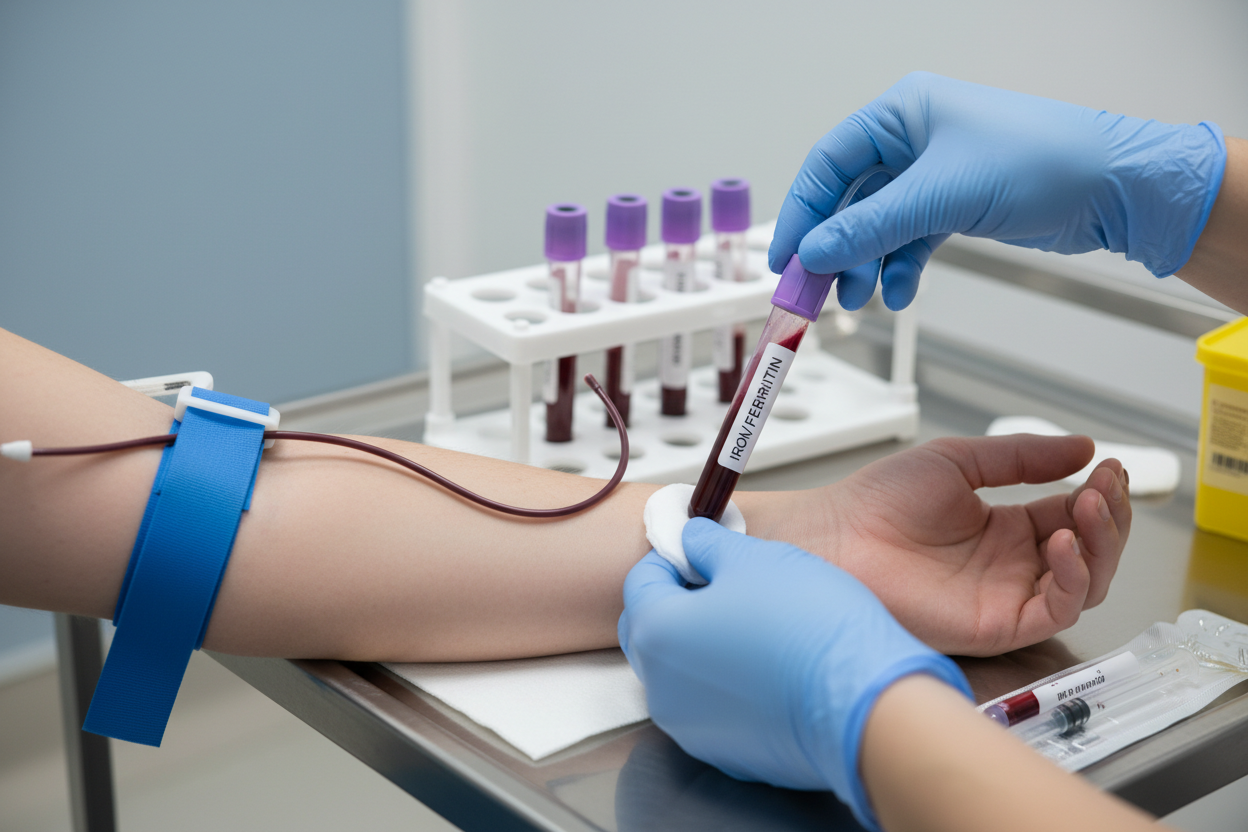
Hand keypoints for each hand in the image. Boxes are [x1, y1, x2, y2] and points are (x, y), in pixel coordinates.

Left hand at [619, 519, 969, 829]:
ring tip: (755, 625)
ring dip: (703, 647)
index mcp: (658, 634)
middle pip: (653, 633)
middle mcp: (663, 690)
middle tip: (724, 583)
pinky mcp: (729, 756)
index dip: (670, 559)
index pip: (640, 582)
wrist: (866, 706)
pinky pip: (715, 710)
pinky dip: (730, 686)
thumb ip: (709, 545)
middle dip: (679, 603)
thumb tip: (694, 540)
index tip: (700, 550)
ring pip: (682, 676)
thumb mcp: (755, 557)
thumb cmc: (810, 627)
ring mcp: (693, 729)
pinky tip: (772, 668)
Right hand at [768, 72, 1225, 309]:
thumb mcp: (941, 196)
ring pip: (877, 225)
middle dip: (832, 247)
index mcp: (904, 112)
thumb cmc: (1045, 161)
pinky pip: (908, 240)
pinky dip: (899, 268)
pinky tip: (900, 292)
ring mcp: (935, 174)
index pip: (829, 162)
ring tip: (859, 298)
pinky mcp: (956, 205)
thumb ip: (870, 227)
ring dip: (864, 264)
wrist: (1116, 188)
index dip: (802, 212)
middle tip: (811, 290)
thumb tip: (814, 253)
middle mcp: (915, 138)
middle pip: (849, 198)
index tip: (785, 258)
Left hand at [778, 434, 1130, 656]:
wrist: (835, 537)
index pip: (1072, 516)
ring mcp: (1007, 597)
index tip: (1108, 465)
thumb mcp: (957, 461)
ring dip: (1100, 545)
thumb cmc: (877, 501)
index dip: (1098, 494)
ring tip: (1088, 504)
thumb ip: (1020, 456)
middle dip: (1108, 518)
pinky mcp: (997, 624)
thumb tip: (1083, 445)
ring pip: (1085, 584)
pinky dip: (1072, 578)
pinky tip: (1061, 542)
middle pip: (1089, 553)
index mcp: (1005, 529)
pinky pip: (1054, 609)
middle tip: (1105, 485)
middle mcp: (1012, 567)